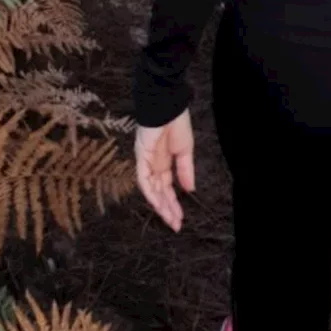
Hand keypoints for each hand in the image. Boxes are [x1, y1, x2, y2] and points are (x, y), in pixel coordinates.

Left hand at [135, 111, 194, 231]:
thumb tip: (189, 190)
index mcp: (164, 162)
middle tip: (175, 225)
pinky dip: (150, 192)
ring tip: (170, 219)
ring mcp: (146, 161)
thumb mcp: (185, 150)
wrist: (169, 105)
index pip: (166, 188)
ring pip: (150, 189)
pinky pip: (143, 178)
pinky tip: (159, 204)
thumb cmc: (177, 123)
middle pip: (159, 192)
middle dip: (167, 209)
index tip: (180, 218)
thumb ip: (185, 171)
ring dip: (159, 205)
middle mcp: (153, 164)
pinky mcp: (141, 156)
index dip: (173, 203)